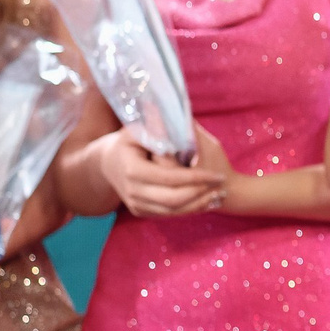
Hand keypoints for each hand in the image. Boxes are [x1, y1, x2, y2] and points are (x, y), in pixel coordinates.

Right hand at [99, 122, 230, 217]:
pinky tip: (207, 201)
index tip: (217, 175)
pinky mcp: (141, 212)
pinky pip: (168, 215)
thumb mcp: (138, 129)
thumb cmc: (129, 141)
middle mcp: (132, 191)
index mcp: (133, 169)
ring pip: (173, 211)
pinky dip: (189, 209)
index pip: (170, 177)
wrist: (108, 164)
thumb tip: (180, 115)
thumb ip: (158, 125)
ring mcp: (135, 204)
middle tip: (221, 185)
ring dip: (199, 204)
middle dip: (200, 194)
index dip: (196, 178)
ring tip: (218, 195)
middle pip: (174, 199)